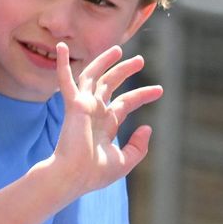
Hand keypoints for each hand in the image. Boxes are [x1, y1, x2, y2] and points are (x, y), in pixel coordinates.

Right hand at [46, 43, 162, 198]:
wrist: (74, 176)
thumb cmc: (95, 173)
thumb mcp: (125, 161)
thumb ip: (138, 146)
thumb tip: (147, 127)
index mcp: (105, 125)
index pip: (125, 103)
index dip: (142, 95)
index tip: (160, 90)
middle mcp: (94, 112)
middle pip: (111, 85)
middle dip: (125, 71)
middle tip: (140, 60)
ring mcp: (83, 106)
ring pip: (93, 76)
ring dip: (104, 62)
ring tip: (118, 49)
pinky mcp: (73, 105)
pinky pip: (67, 80)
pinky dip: (64, 64)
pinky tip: (62, 47)